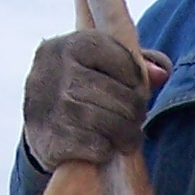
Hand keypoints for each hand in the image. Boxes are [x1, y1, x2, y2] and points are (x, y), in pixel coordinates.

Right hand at [21, 32, 171, 168]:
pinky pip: (97, 146)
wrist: (33, 126)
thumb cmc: (76, 89)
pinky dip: (106, 150)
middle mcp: (58, 71)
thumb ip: (134, 63)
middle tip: (135, 120)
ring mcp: (52, 106)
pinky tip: (103, 147)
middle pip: (123, 97)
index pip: (125, 61)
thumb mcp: (98, 65)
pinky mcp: (51, 138)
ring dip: (127, 135)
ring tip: (128, 137)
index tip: (132, 90)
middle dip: (136, 112)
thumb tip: (161, 74)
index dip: (137, 80)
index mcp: (70, 44)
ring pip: (112, 123)